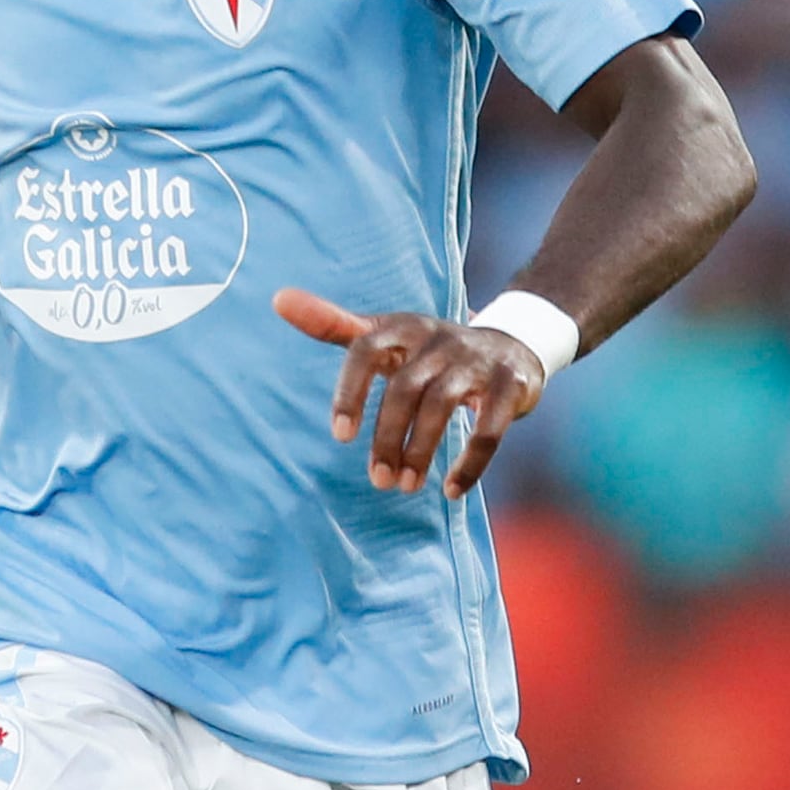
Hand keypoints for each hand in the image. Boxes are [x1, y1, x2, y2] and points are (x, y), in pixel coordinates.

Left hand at [274, 287, 551, 496]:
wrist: (511, 344)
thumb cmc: (430, 350)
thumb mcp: (384, 334)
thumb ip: (332, 324)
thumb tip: (278, 298)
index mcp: (403, 327)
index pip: (364, 349)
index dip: (350, 391)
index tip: (339, 436)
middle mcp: (439, 338)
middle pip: (404, 388)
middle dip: (387, 438)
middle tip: (378, 480)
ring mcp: (476, 360)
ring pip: (441, 406)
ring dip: (420, 451)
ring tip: (405, 486)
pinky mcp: (510, 385)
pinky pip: (489, 429)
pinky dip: (471, 463)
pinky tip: (451, 490)